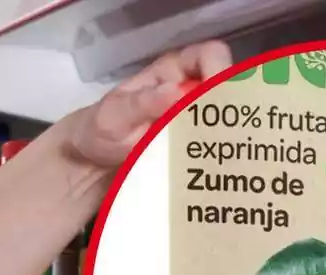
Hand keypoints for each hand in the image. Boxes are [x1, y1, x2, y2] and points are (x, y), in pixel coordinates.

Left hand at [66, 40, 233, 168]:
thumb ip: (142, 103)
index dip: (219, 70)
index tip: (216, 97)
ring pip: (228, 119)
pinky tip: (218, 167)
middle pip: (229, 88)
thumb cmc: (101, 129)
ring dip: (229, 134)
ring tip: (224, 153)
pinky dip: (221, 155)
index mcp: (173, 72)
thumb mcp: (115, 115)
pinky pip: (217, 147)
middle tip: (224, 133)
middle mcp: (190, 91)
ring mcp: (195, 121)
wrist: (93, 162)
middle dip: (232, 107)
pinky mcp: (195, 147)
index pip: (209, 56)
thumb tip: (175, 91)